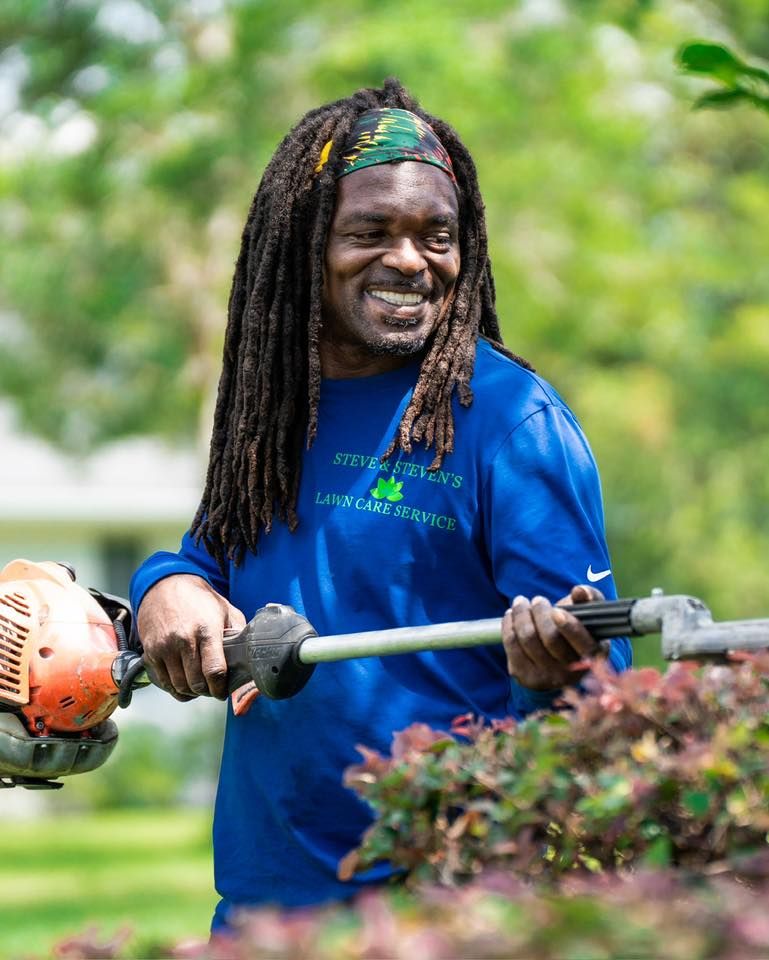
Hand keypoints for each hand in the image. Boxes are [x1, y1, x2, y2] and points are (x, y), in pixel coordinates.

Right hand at [136, 574, 245, 700]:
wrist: (165, 586)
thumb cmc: (200, 600)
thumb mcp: (226, 610)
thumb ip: (238, 632)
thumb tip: (249, 656)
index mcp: (207, 630)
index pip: (214, 671)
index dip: (220, 688)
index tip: (223, 691)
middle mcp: (184, 640)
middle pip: (196, 683)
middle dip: (207, 691)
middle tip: (213, 689)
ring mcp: (165, 647)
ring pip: (179, 686)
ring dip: (191, 692)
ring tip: (199, 686)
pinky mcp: (151, 651)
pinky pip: (163, 682)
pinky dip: (174, 688)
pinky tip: (183, 683)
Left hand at [502, 584, 605, 691]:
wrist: (557, 658)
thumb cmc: (575, 628)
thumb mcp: (589, 613)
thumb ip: (590, 597)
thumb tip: (579, 591)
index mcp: (593, 655)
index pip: (580, 642)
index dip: (568, 627)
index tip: (556, 611)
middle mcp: (571, 673)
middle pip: (550, 638)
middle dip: (540, 613)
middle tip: (539, 600)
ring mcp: (547, 678)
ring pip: (528, 639)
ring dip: (521, 614)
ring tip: (521, 602)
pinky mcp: (525, 677)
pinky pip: (512, 644)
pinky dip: (509, 624)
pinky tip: (511, 615)